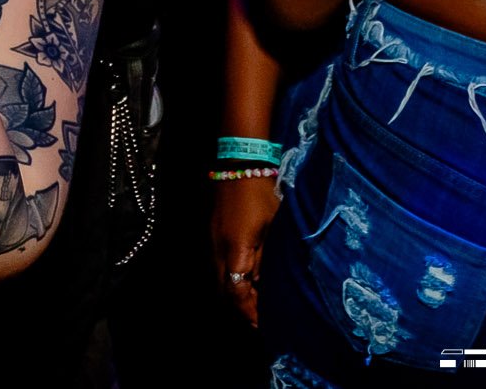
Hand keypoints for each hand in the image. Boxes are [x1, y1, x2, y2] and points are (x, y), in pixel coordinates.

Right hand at [210, 174, 279, 326]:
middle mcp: (217, 248)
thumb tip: (265, 282)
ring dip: (235, 292)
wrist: (239, 161)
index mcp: (234, 249)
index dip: (248, 310)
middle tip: (259, 319)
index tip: (262, 324)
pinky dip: (232, 276)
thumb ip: (267, 257)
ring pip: (220, 277)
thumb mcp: (273, 226)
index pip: (236, 292)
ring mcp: (212, 239)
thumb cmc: (261, 192)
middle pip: (223, 289)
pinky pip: (219, 263)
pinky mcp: (213, 232)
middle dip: (240, 306)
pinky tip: (247, 277)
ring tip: (255, 302)